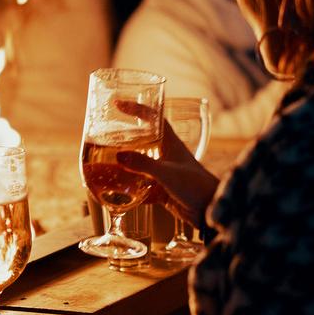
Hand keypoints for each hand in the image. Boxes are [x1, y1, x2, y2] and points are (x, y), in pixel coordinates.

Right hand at [114, 100, 219, 226]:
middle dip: (123, 138)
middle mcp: (166, 155)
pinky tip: (116, 194)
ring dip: (124, 165)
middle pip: (142, 140)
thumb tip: (118, 156)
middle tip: (104, 136)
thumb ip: (143, 164)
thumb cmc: (195, 185)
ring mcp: (164, 173)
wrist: (209, 210)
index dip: (137, 109)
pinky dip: (129, 190)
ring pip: (139, 165)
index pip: (153, 118)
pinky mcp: (162, 190)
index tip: (119, 104)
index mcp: (170, 143)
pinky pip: (141, 187)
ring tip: (104, 166)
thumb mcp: (166, 173)